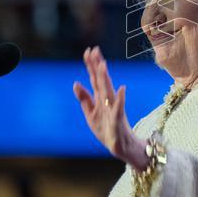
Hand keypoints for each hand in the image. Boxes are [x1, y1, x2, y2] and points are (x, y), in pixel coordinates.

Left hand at [73, 46, 148, 168]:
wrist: (120, 146)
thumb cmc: (106, 129)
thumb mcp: (90, 114)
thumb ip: (84, 98)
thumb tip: (75, 83)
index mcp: (100, 98)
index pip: (95, 78)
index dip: (91, 65)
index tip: (88, 51)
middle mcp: (107, 99)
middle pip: (101, 80)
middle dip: (97, 65)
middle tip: (95, 50)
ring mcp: (113, 108)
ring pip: (108, 90)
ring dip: (105, 78)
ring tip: (103, 65)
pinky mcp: (118, 119)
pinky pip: (119, 108)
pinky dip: (120, 99)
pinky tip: (122, 89)